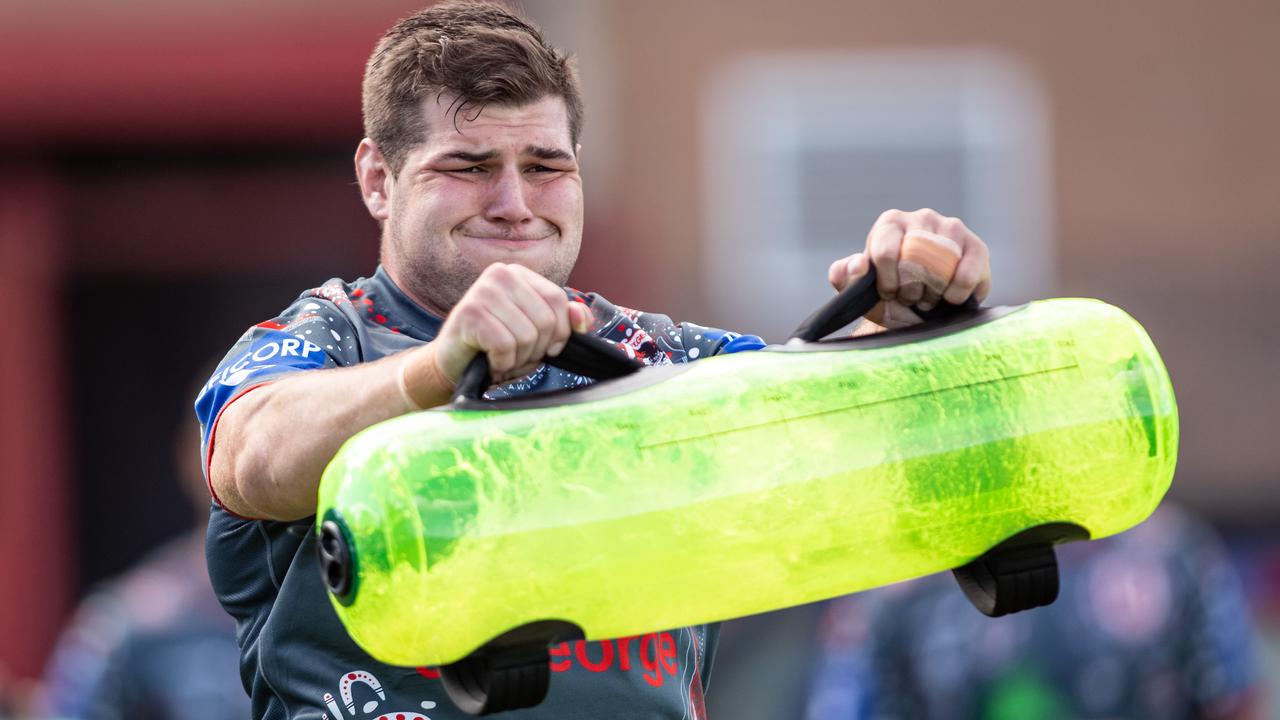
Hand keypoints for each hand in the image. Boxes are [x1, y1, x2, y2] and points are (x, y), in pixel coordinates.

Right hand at [430, 262, 592, 384]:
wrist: (454, 366)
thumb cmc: (497, 348)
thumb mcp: (538, 335)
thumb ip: (565, 322)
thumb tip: (580, 316)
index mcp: (520, 274)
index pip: (559, 300)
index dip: (559, 333)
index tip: (545, 347)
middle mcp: (501, 274)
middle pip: (545, 320)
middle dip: (535, 350)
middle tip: (514, 354)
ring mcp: (483, 290)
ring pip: (527, 336)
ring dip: (517, 358)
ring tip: (500, 357)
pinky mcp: (469, 313)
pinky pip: (505, 346)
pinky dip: (501, 363)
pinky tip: (489, 360)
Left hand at [828, 209, 990, 329]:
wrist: (920, 312)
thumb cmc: (888, 297)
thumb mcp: (860, 291)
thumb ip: (844, 275)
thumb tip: (858, 264)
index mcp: (890, 223)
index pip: (885, 253)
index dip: (887, 282)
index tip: (889, 293)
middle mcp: (922, 218)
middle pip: (914, 260)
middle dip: (910, 290)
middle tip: (911, 297)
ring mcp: (952, 229)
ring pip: (942, 267)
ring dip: (934, 293)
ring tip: (929, 297)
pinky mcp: (977, 247)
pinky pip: (968, 273)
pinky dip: (958, 293)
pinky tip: (951, 298)